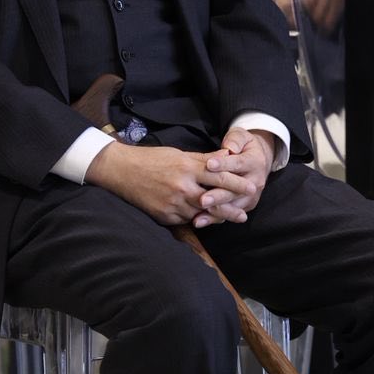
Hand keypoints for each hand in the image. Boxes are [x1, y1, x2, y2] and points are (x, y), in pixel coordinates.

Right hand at [83, 141, 255, 226]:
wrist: (122, 171)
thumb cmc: (152, 159)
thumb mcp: (179, 154)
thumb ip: (202, 160)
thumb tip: (225, 157)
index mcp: (188, 167)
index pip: (219, 176)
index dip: (237, 183)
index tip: (250, 188)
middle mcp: (182, 186)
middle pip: (214, 200)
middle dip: (231, 208)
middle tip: (244, 214)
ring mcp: (173, 203)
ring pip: (200, 213)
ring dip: (215, 217)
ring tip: (229, 219)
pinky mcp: (164, 216)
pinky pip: (185, 219)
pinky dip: (195, 219)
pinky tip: (203, 220)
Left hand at [195, 128, 276, 227]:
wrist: (259, 160)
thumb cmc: (244, 146)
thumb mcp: (242, 136)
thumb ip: (235, 140)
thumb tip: (229, 148)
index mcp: (254, 162)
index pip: (237, 164)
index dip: (223, 164)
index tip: (209, 165)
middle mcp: (255, 181)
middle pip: (235, 191)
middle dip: (218, 196)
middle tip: (202, 199)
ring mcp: (251, 196)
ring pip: (232, 206)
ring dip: (215, 212)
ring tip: (198, 215)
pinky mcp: (245, 206)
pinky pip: (229, 214)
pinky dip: (213, 219)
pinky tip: (198, 221)